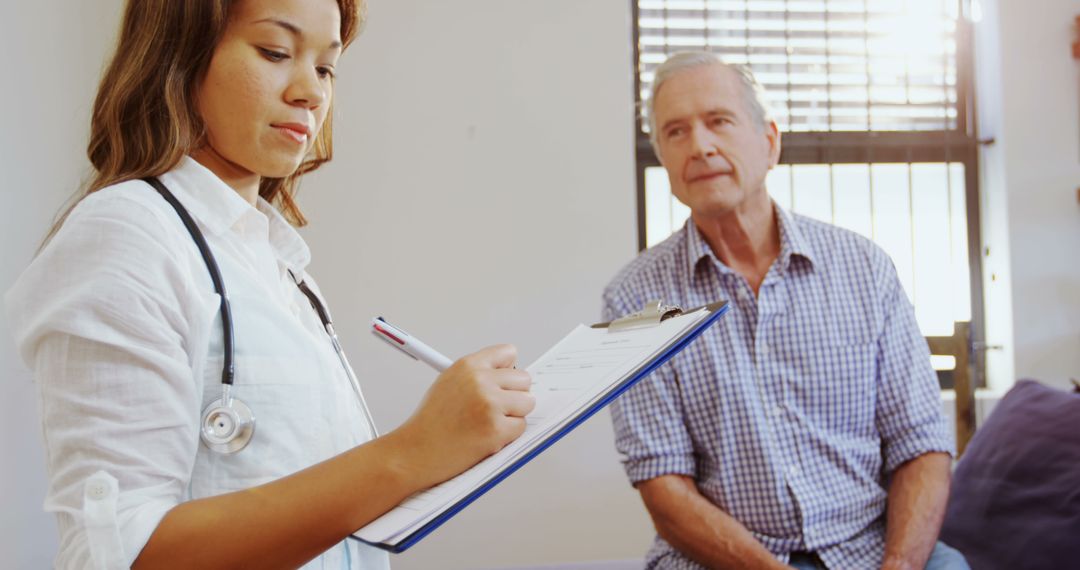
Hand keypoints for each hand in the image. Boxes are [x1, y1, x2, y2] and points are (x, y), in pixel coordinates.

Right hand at [393, 344, 534, 486]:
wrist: (416, 451)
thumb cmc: (431, 422)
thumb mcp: (449, 382)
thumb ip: (478, 374)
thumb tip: (508, 373)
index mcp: (468, 365)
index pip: (509, 353)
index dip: (508, 370)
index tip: (504, 382)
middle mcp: (480, 381)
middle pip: (524, 379)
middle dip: (514, 395)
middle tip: (497, 408)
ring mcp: (489, 404)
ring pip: (527, 403)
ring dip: (514, 415)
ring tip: (490, 422)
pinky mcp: (496, 429)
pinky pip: (521, 426)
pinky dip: (509, 435)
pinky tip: (487, 436)